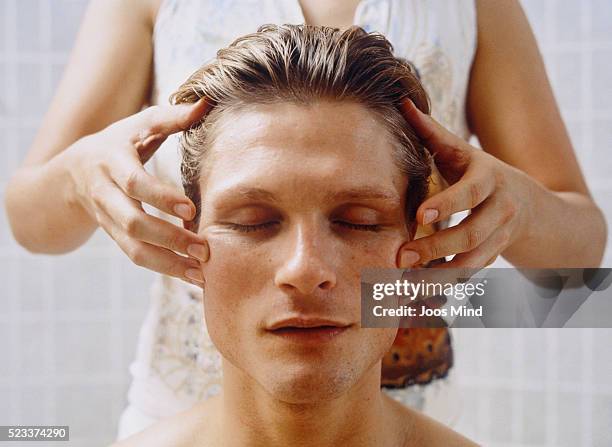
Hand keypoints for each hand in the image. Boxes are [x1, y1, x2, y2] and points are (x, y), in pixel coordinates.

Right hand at [66, 98, 210, 286]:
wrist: (70, 174)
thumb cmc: (116, 145)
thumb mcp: (136, 126)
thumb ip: (169, 118)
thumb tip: (205, 103)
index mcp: (111, 162)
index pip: (134, 183)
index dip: (160, 197)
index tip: (190, 210)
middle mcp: (106, 194)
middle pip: (133, 223)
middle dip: (169, 238)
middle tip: (204, 250)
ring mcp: (108, 220)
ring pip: (134, 248)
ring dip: (168, 264)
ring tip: (201, 274)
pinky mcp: (115, 237)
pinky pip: (137, 257)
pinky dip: (165, 269)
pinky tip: (192, 277)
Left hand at [396, 99, 534, 268]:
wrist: (534, 207)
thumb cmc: (484, 173)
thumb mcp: (464, 152)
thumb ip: (433, 133)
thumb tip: (402, 102)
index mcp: (488, 179)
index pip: (469, 193)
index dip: (447, 204)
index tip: (420, 216)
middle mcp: (499, 209)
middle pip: (471, 233)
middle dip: (436, 247)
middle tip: (401, 257)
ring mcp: (500, 236)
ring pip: (473, 261)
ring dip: (440, 274)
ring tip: (408, 281)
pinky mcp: (494, 257)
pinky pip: (472, 274)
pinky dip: (447, 283)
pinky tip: (420, 289)